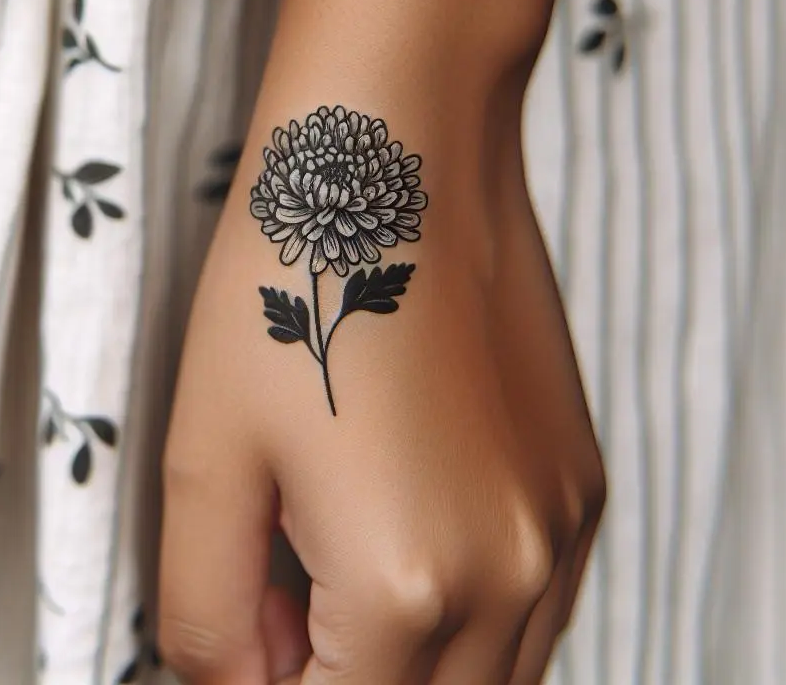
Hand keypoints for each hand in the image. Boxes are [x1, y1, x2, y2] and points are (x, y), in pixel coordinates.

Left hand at [158, 106, 604, 683]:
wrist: (399, 153)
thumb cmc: (289, 285)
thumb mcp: (204, 461)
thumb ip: (210, 612)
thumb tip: (236, 682)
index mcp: (408, 587)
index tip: (237, 639)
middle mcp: (510, 578)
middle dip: (339, 682)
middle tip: (271, 611)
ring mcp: (561, 533)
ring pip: (495, 682)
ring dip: (407, 664)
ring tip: (322, 566)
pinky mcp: (582, 488)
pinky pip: (532, 613)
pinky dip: (465, 618)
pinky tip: (393, 534)